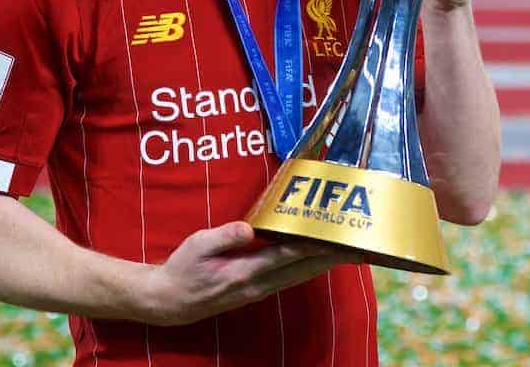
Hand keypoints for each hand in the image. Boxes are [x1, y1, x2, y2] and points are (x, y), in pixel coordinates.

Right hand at [140, 221, 356, 325]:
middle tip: (357, 247)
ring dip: (325, 264)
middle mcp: (258, 284)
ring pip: (300, 276)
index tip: (334, 238)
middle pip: (302, 269)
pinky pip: (291, 278)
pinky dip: (309, 268)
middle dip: (330, 258)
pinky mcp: (258, 289)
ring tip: (348, 252)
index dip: (312, 247)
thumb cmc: (183, 269)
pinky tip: (320, 261)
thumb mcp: (197, 246)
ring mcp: (260, 290)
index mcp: (244, 271)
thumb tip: (248, 229)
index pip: (286, 256)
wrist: (172, 301)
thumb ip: (223, 237)